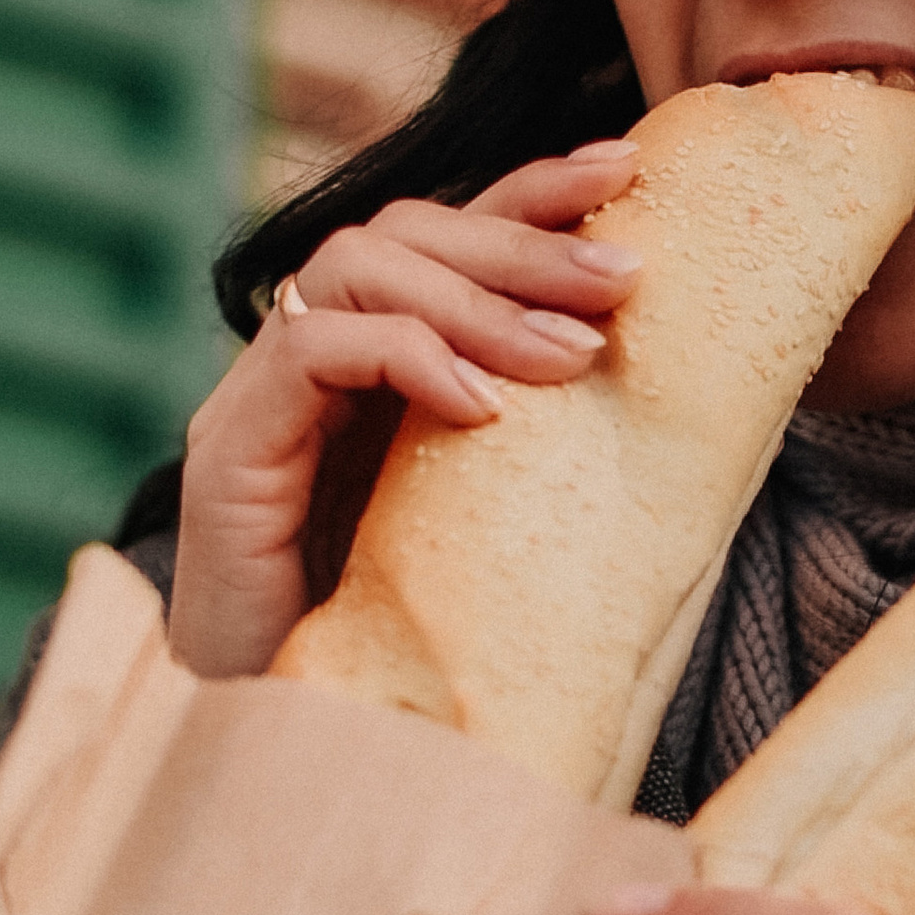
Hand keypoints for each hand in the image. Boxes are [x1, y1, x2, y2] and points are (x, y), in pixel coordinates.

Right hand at [170, 142, 642, 676]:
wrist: (298, 745)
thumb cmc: (410, 642)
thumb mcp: (499, 523)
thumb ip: (546, 449)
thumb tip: (685, 397)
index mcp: (375, 364)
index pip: (448, 237)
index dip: (532, 195)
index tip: (628, 169)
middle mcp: (309, 363)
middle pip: (406, 232)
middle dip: (524, 241)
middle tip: (624, 276)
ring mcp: (259, 400)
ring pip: (358, 269)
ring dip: (479, 300)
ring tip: (571, 357)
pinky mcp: (229, 454)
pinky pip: (310, 349)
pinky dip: (406, 357)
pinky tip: (480, 410)